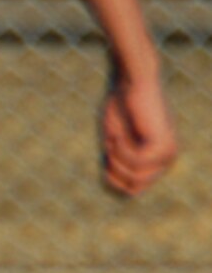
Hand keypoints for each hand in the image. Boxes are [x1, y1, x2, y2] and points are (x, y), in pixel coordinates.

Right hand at [100, 70, 177, 195]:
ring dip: (116, 160)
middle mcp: (166, 160)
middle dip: (114, 170)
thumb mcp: (114, 141)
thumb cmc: (119, 106)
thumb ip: (118, 163)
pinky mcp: (163, 146)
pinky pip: (136, 163)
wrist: (131, 81)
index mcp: (155, 160)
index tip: (105, 155)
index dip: (112, 178)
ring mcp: (167, 155)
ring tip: (113, 139)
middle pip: (133, 188)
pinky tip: (118, 136)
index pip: (132, 189)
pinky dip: (121, 151)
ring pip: (135, 177)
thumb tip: (120, 190)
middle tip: (108, 146)